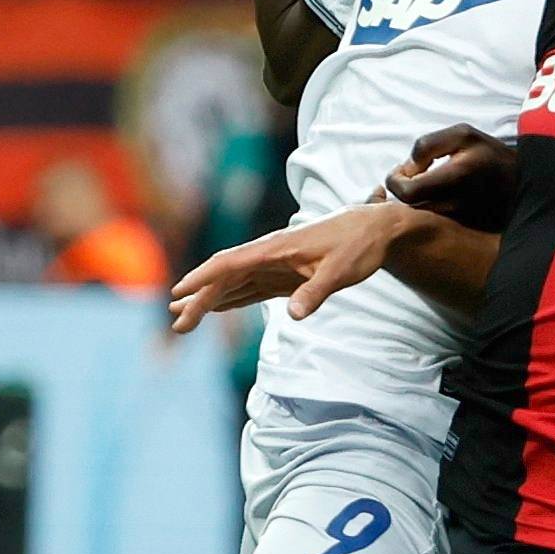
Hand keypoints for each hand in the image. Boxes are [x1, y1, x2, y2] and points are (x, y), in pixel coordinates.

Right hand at [168, 205, 409, 333]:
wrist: (376, 229)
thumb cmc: (359, 245)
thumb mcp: (342, 270)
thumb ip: (315, 291)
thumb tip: (293, 316)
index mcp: (275, 248)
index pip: (230, 264)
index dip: (203, 279)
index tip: (180, 293)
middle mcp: (269, 254)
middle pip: (225, 276)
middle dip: (199, 298)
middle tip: (178, 324)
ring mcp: (275, 265)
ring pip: (234, 283)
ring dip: (209, 300)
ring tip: (183, 319)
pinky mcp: (285, 275)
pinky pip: (251, 288)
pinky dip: (231, 299)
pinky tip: (216, 309)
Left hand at [385, 124, 515, 227]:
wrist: (523, 185)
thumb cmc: (491, 156)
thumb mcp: (463, 135)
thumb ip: (429, 144)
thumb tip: (409, 166)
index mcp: (454, 178)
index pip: (407, 191)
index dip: (395, 181)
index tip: (403, 169)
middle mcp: (454, 205)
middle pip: (408, 208)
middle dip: (402, 190)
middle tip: (410, 175)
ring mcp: (458, 222)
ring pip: (417, 218)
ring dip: (413, 201)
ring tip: (424, 184)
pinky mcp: (460, 232)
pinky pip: (431, 225)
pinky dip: (425, 210)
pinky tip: (436, 197)